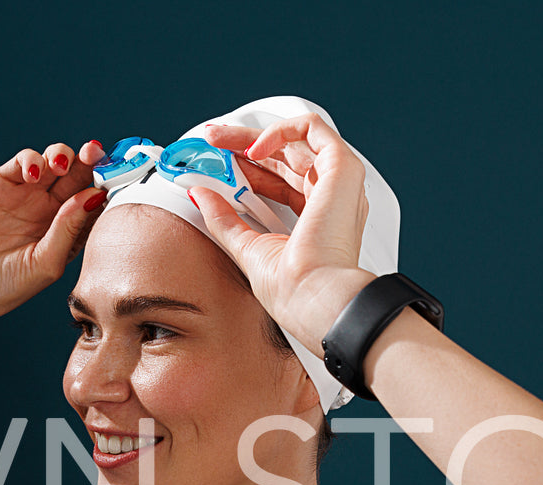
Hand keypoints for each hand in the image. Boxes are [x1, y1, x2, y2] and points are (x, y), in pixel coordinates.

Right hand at [0, 140, 106, 326]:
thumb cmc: (7, 285)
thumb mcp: (47, 262)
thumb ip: (70, 228)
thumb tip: (93, 195)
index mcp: (70, 231)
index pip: (96, 201)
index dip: (107, 186)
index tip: (118, 177)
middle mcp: (53, 210)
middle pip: (80, 175)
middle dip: (91, 161)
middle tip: (95, 154)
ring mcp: (28, 194)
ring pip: (56, 161)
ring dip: (64, 155)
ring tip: (61, 164)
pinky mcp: (3, 183)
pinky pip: (25, 160)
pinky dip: (33, 159)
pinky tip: (32, 174)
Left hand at [192, 115, 376, 353]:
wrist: (314, 298)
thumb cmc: (294, 290)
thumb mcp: (248, 247)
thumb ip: (226, 220)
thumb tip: (200, 195)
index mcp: (316, 218)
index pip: (278, 181)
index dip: (246, 169)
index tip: (214, 164)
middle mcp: (330, 198)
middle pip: (283, 156)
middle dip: (242, 144)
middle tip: (210, 141)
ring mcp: (338, 183)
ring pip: (294, 138)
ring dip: (252, 135)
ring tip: (218, 140)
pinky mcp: (342, 169)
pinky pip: (312, 127)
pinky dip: (278, 130)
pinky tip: (251, 148)